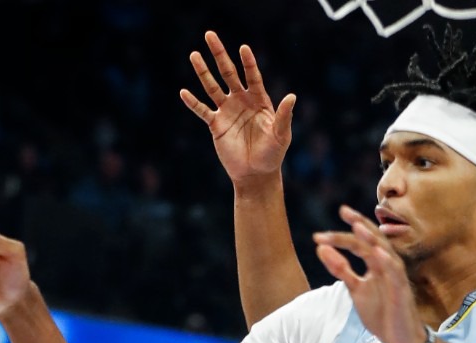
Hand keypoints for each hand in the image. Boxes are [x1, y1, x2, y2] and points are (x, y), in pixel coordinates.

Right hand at [180, 32, 294, 185]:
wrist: (256, 174)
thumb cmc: (272, 155)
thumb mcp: (281, 135)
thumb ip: (284, 115)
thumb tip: (292, 96)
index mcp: (258, 100)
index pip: (253, 76)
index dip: (248, 63)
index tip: (243, 48)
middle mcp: (241, 101)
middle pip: (228, 73)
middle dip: (219, 54)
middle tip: (210, 35)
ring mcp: (227, 111)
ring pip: (212, 87)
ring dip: (203, 72)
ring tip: (194, 54)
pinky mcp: (216, 125)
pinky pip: (202, 111)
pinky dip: (193, 103)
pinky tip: (184, 92)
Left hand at [314, 206, 426, 342]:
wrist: (400, 339)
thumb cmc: (381, 313)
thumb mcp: (355, 289)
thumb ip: (340, 269)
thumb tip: (320, 248)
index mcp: (375, 263)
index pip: (359, 242)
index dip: (343, 234)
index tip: (322, 232)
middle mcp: (386, 264)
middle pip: (371, 240)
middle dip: (357, 227)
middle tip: (341, 213)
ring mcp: (395, 275)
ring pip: (385, 251)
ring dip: (372, 238)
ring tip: (358, 226)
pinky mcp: (402, 290)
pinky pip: (396, 273)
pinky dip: (387, 261)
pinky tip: (378, 252)